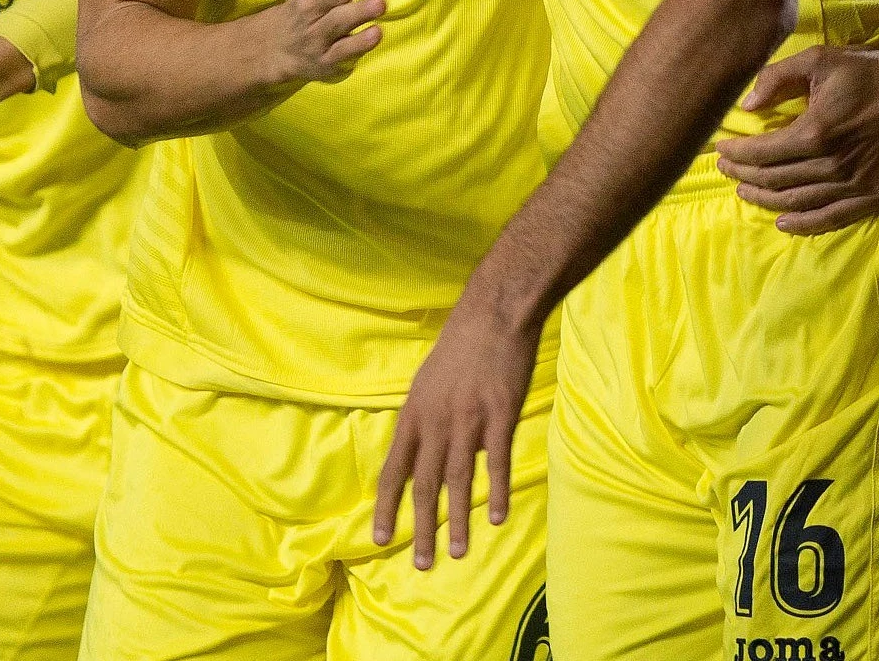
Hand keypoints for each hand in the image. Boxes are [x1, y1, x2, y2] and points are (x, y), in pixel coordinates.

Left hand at [373, 300, 535, 568]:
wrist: (493, 313)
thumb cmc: (460, 346)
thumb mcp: (427, 382)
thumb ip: (423, 419)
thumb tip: (418, 449)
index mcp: (414, 415)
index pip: (392, 470)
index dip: (385, 506)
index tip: (379, 537)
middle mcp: (436, 422)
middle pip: (424, 484)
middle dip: (420, 528)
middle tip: (421, 565)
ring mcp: (468, 419)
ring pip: (458, 480)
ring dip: (457, 521)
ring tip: (456, 554)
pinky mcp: (500, 414)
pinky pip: (496, 461)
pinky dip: (496, 491)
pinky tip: (498, 517)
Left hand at [717, 36, 878, 234]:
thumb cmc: (869, 71)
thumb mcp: (820, 60)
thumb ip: (778, 78)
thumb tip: (746, 106)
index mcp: (818, 131)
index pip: (763, 153)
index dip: (736, 155)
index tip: (720, 150)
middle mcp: (835, 164)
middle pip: (776, 179)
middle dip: (744, 176)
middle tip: (727, 170)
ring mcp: (857, 184)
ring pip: (798, 201)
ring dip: (766, 199)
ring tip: (745, 191)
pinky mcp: (876, 195)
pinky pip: (833, 218)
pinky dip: (804, 224)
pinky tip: (783, 222)